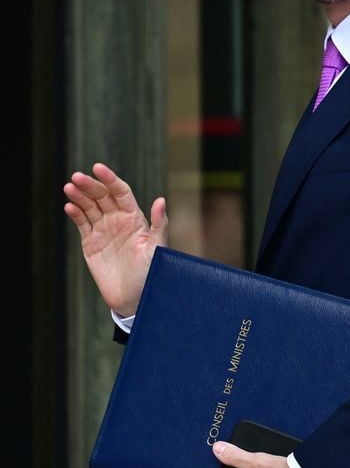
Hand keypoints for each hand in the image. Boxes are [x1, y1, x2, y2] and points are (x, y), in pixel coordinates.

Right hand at [63, 162, 167, 316]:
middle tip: (77, 177)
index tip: (98, 168)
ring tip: (69, 187)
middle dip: (90, 185)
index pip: (120, 192)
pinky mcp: (91, 243)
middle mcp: (118, 220)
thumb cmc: (151, 274)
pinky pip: (82, 223)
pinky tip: (69, 206)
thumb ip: (160, 224)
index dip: (110, 179)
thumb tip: (161, 200)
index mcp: (135, 218)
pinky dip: (75, 213)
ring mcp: (103, 231)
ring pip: (89, 207)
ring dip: (79, 196)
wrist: (134, 299)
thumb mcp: (157, 249)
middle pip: (102, 196)